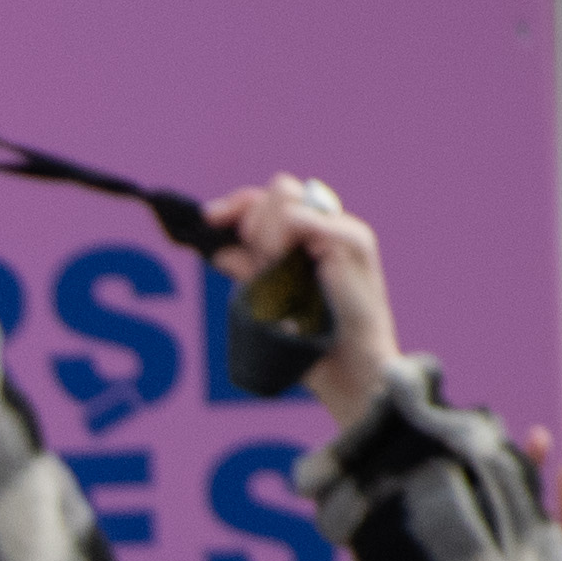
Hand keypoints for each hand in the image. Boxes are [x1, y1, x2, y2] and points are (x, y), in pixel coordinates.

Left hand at [204, 178, 400, 430]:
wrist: (350, 371)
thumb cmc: (313, 343)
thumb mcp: (268, 300)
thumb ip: (249, 269)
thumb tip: (217, 250)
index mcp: (311, 238)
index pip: (269, 200)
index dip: (236, 204)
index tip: (208, 219)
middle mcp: (329, 228)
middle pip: (277, 190)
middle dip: (251, 220)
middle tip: (258, 262)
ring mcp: (343, 232)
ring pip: (285, 198)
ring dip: (265, 231)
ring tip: (274, 268)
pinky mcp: (353, 241)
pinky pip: (301, 218)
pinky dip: (283, 234)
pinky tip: (280, 259)